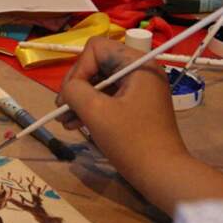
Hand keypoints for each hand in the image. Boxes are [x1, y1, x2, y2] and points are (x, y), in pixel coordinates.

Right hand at [55, 38, 187, 178]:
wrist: (161, 173)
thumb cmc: (131, 141)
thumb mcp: (96, 112)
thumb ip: (74, 90)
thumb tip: (67, 89)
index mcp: (137, 65)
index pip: (96, 48)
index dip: (78, 69)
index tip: (70, 96)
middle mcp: (140, 71)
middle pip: (96, 64)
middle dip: (76, 86)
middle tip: (62, 109)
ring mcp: (139, 89)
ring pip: (99, 82)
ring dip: (79, 99)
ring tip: (65, 121)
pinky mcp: (135, 105)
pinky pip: (107, 97)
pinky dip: (90, 108)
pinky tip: (76, 125)